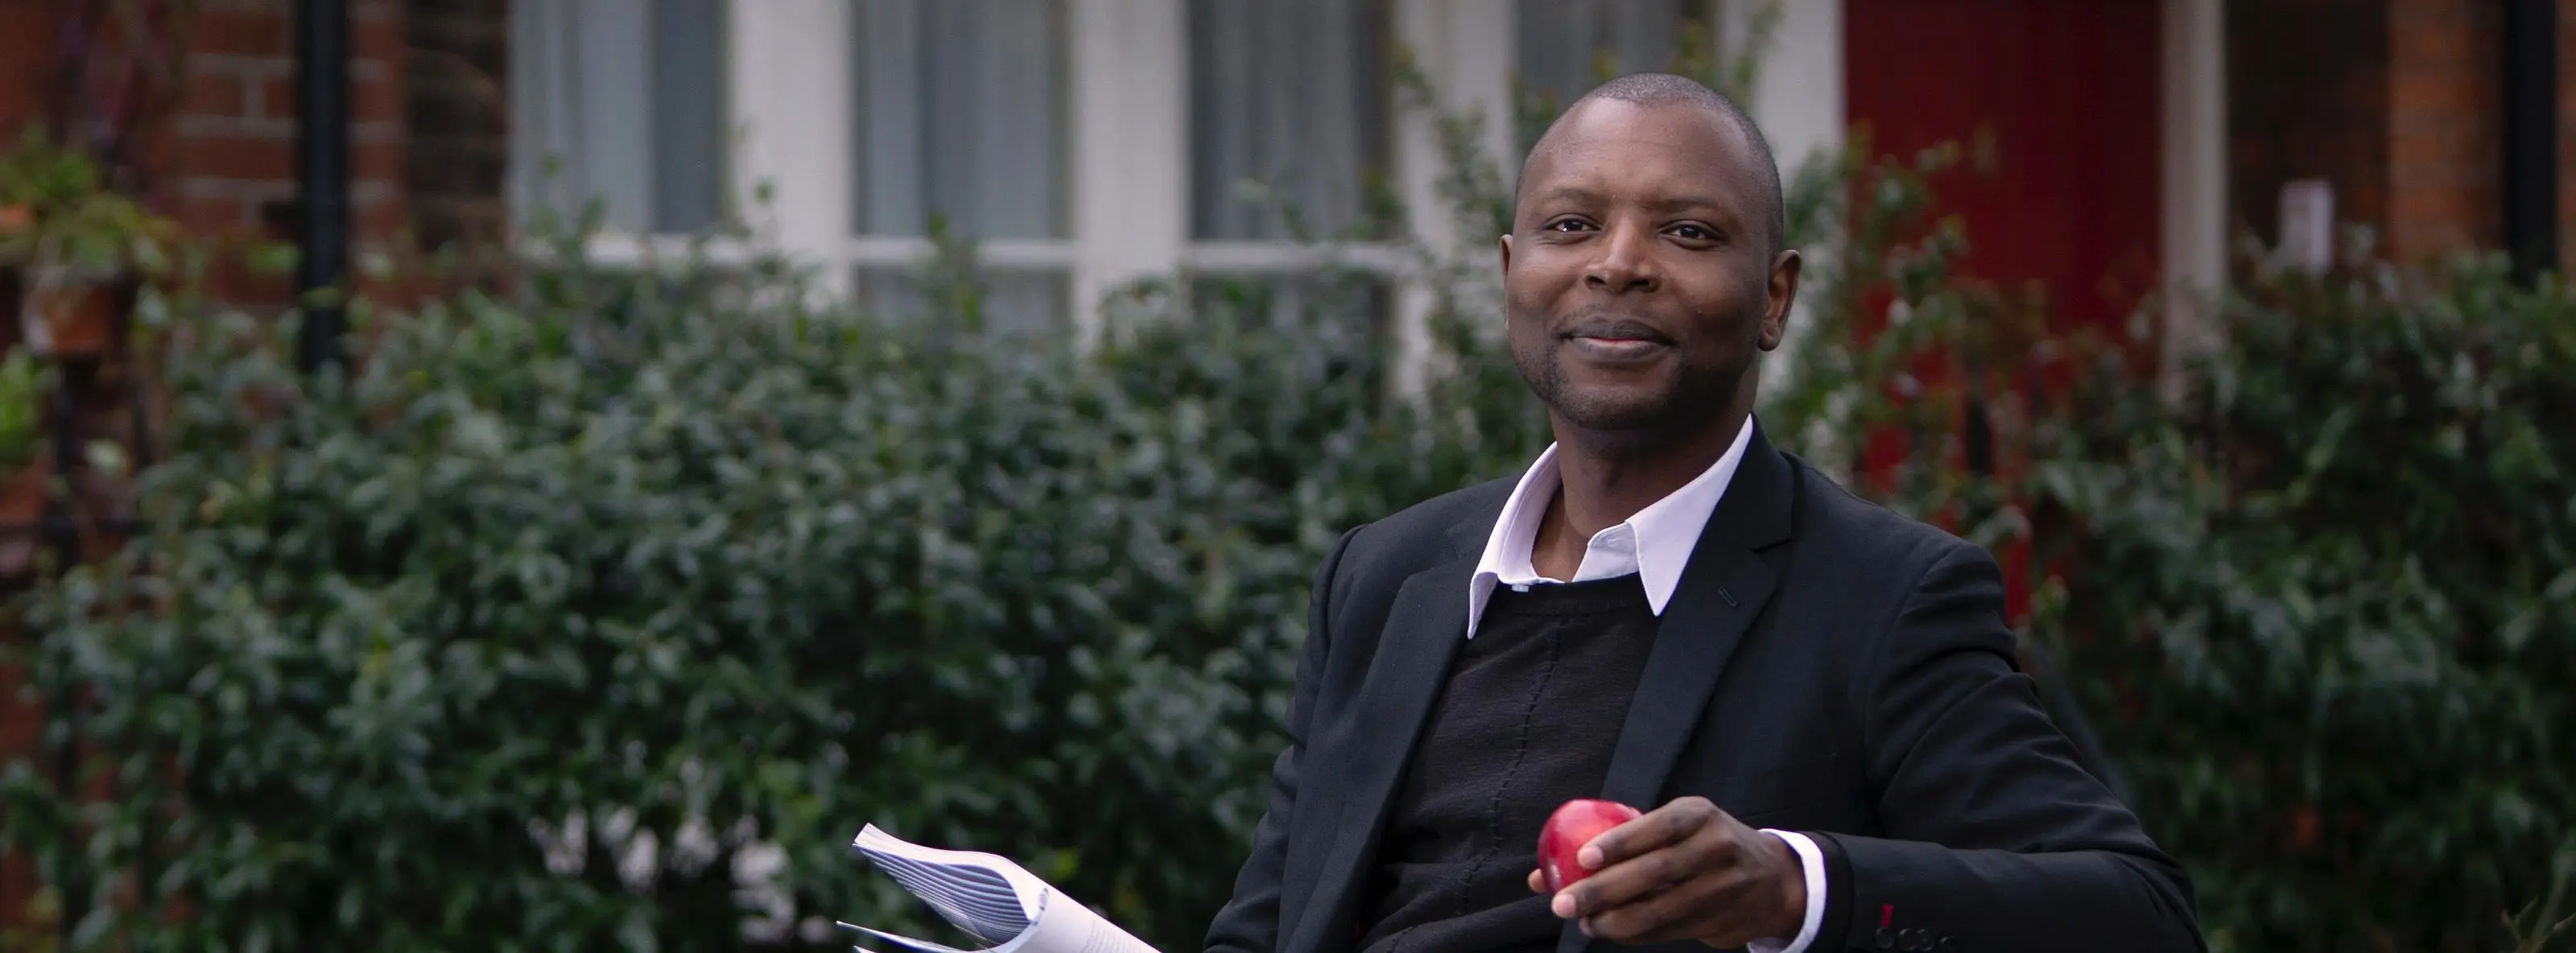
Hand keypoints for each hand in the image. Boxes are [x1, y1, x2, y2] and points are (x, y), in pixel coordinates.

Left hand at [1525, 796, 1805, 948]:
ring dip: (1614, 921)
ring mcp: (1723, 888)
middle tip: (1563, 903)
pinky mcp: (1721, 921)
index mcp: (1699, 815)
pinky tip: (1611, 931)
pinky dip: (1635, 934)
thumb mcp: (1679, 828)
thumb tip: (1543, 872)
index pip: (1657, 825)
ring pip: (1660, 910)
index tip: (1581, 858)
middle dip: (1602, 891)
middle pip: (1654, 872)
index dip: (1619, 842)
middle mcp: (1716, 848)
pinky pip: (1669, 930)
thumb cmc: (1704, 846)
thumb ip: (1620, 843)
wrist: (1774, 881)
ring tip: (1585, 922)